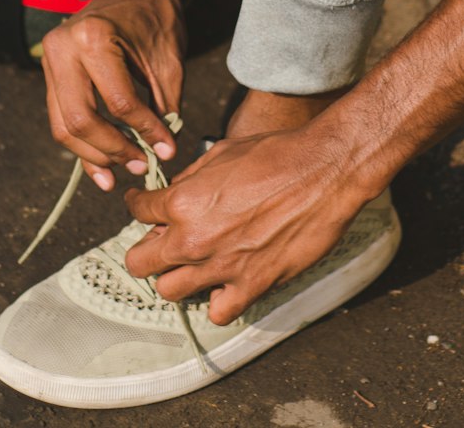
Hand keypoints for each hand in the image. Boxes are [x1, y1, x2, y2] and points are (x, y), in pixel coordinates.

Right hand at [40, 0, 186, 188]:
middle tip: (141, 166)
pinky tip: (101, 168)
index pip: (119, 102)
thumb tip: (161, 152)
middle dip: (113, 150)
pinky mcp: (51, 72)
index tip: (166, 150)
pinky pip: (61, 117)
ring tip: (124, 169)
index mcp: (94, 38)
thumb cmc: (155, 16)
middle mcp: (63, 48)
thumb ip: (164, 105)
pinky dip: (81, 146)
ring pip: (64, 125)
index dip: (145, 131)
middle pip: (80, 121)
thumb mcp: (168, 59)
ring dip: (94, 154)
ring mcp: (50, 60)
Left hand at [124, 123, 363, 323]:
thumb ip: (190, 178)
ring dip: (177, 276)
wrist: (324, 171)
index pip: (139, 210)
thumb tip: (172, 192)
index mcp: (182, 201)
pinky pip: (217, 312)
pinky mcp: (252, 286)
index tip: (145, 205)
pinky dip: (218, 301)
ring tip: (193, 264)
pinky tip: (225, 284)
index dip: (140, 204)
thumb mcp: (223, 151)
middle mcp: (193, 239)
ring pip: (169, 291)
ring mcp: (221, 267)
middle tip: (162, 240)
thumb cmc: (276, 153)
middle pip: (140, 263)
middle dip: (146, 249)